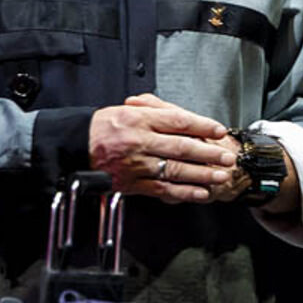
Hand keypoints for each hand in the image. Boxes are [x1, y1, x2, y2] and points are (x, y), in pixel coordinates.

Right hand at [91, 95, 235, 203]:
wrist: (76, 147)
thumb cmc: (102, 128)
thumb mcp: (126, 109)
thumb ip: (154, 110)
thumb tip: (181, 116)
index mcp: (139, 119)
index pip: (177, 121)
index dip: (201, 126)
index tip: (218, 130)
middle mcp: (140, 141)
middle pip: (181, 147)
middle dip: (208, 153)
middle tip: (227, 157)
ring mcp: (137, 164)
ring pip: (175, 170)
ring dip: (201, 174)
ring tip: (219, 176)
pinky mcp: (133, 183)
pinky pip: (162, 189)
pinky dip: (183, 192)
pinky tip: (199, 193)